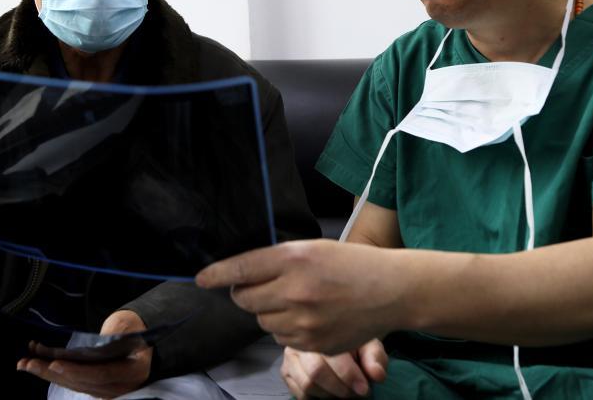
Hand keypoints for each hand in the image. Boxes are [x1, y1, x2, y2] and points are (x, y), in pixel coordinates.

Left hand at [18, 310, 152, 398]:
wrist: (142, 339)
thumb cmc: (134, 328)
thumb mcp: (128, 325)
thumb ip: (115, 333)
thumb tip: (97, 341)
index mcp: (133, 371)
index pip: (101, 374)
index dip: (77, 370)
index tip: (55, 363)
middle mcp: (119, 386)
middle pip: (82, 382)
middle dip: (53, 373)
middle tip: (28, 363)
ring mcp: (107, 390)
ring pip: (73, 384)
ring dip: (46, 374)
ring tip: (24, 363)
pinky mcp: (95, 386)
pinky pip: (72, 381)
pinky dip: (53, 372)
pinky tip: (35, 362)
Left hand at [196, 239, 403, 353]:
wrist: (391, 291)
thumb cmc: (352, 264)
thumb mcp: (314, 248)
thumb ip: (278, 259)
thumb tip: (241, 272)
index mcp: (295, 259)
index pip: (241, 268)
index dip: (217, 274)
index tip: (202, 279)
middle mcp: (296, 291)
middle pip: (245, 299)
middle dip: (247, 292)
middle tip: (263, 286)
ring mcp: (304, 322)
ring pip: (262, 321)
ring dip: (269, 311)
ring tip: (297, 299)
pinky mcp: (313, 344)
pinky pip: (282, 339)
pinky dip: (287, 329)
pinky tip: (310, 316)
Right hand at [281, 340, 387, 397]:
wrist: (337, 338)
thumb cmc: (354, 342)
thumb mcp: (369, 345)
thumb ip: (375, 358)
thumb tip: (377, 375)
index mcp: (322, 327)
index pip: (330, 355)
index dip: (349, 376)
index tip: (364, 388)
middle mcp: (301, 340)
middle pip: (316, 372)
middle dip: (340, 388)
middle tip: (356, 393)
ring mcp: (290, 356)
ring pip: (307, 384)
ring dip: (329, 395)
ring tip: (345, 392)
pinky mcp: (286, 372)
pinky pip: (300, 392)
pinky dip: (317, 398)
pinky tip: (330, 391)